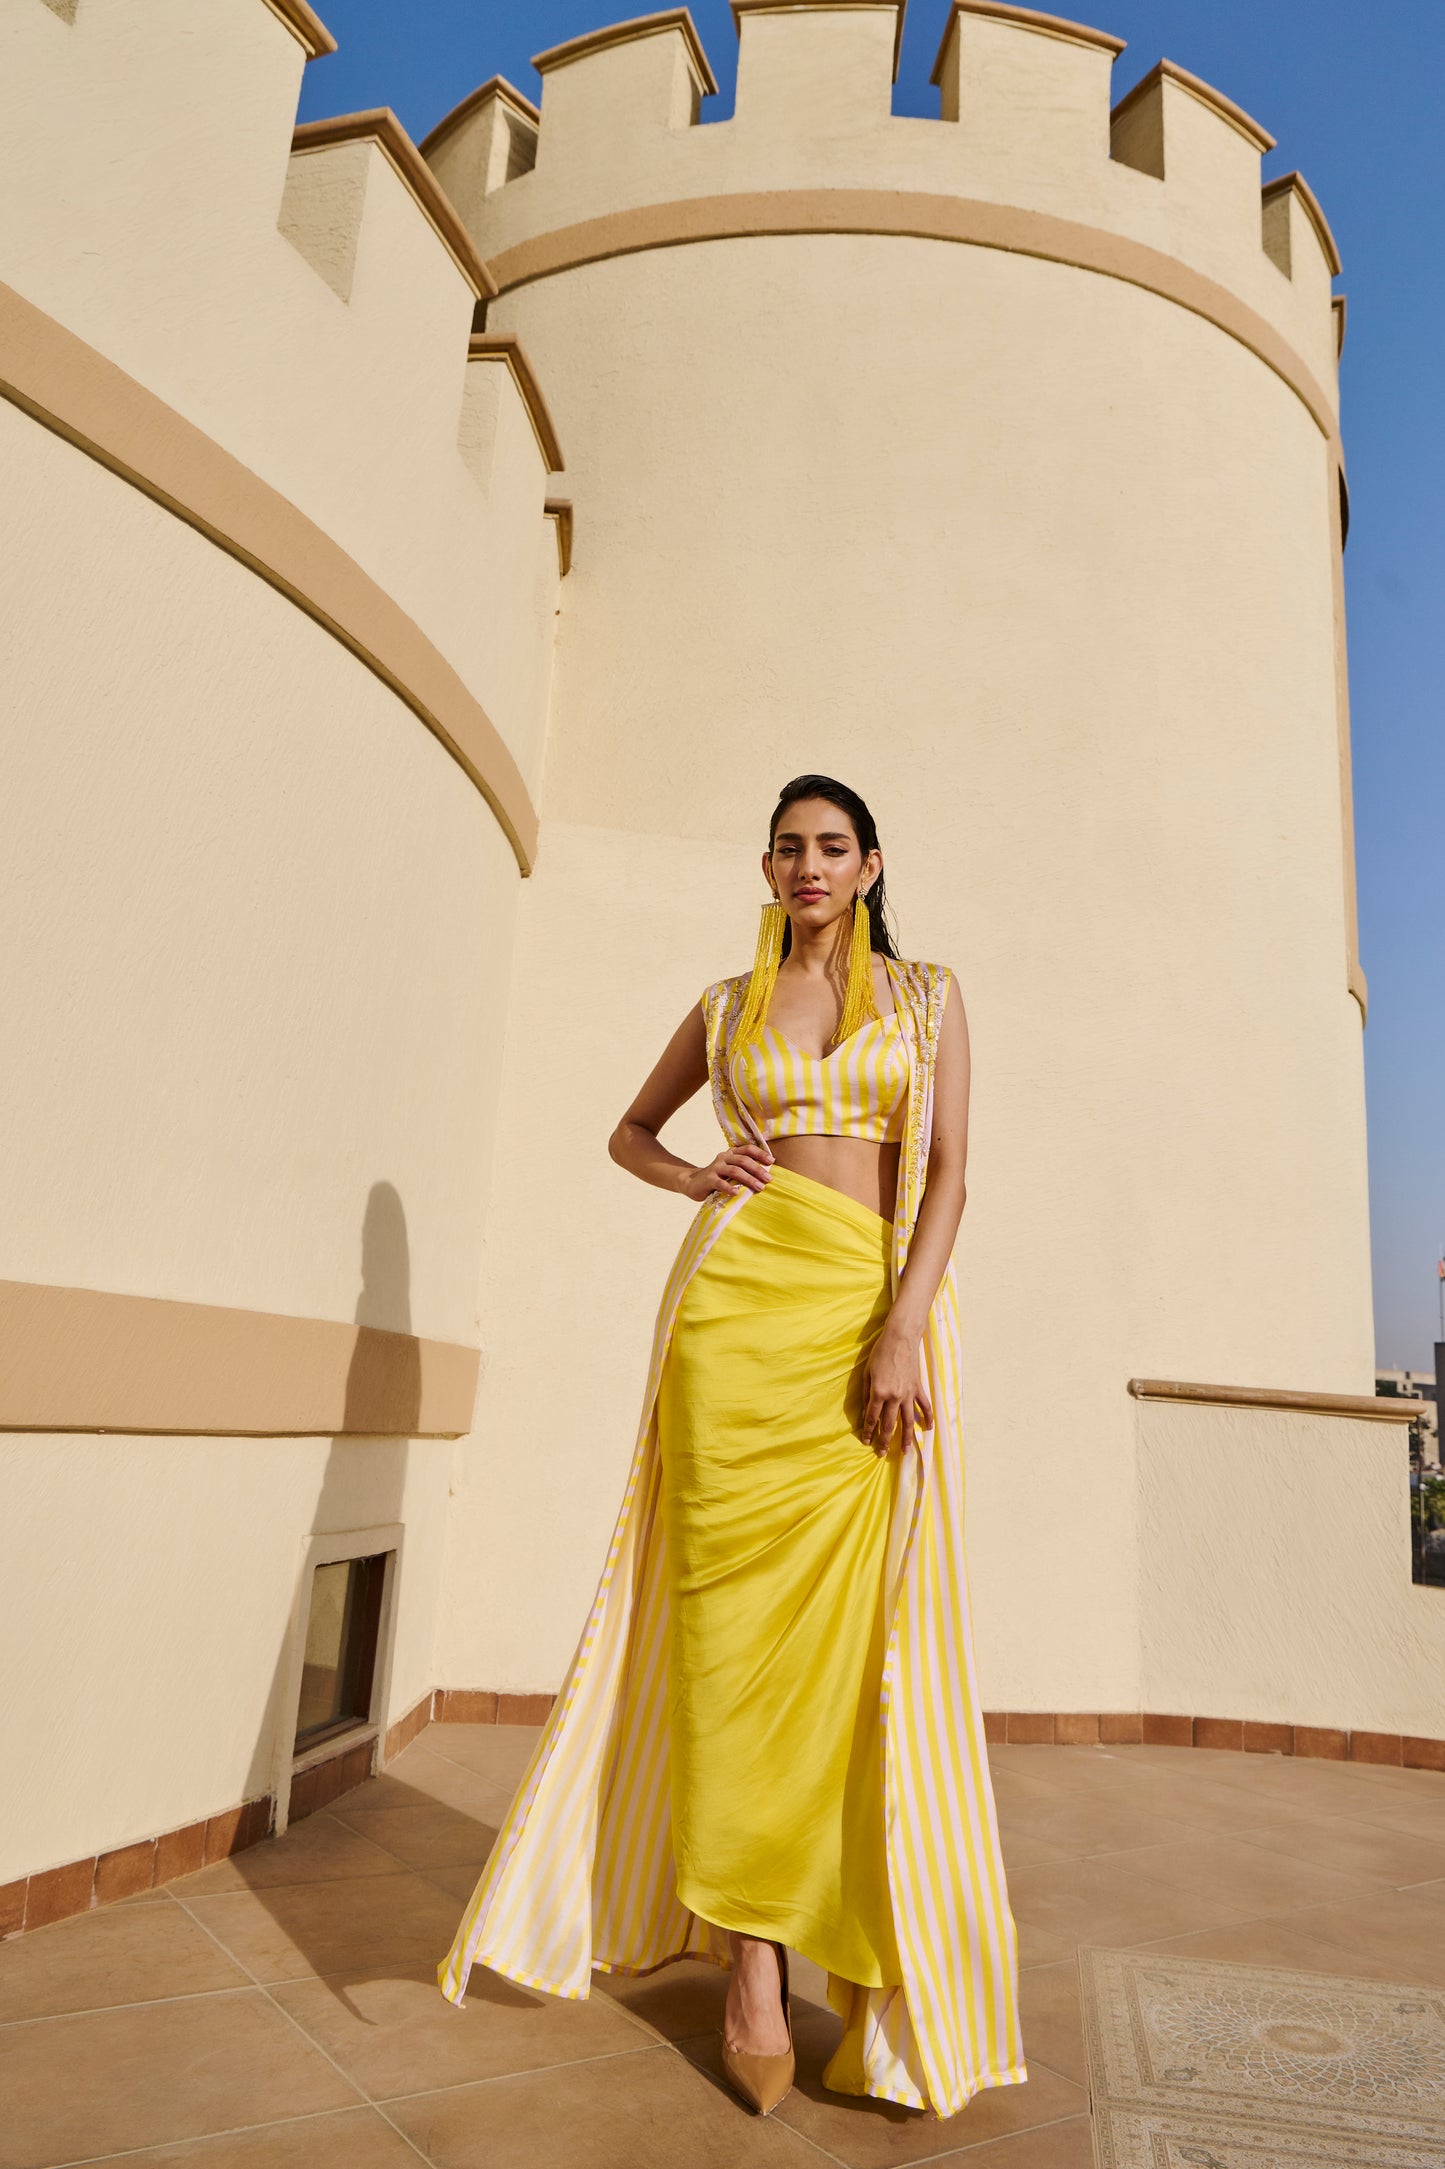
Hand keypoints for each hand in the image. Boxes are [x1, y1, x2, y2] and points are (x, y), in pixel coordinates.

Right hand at [680, 1141, 773, 1201]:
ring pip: (735, 1171)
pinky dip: (730, 1188)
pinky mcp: (708, 1179)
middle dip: (758, 1170)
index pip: (747, 1149)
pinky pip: (721, 1183)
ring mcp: (715, 1168)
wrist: (692, 1182)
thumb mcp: (730, 1170)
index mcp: (731, 1153)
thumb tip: (767, 1175)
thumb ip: (743, 1169)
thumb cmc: (717, 1177)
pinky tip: (737, 1193)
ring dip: (749, 1179)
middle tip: (769, 1179)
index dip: (760, 1154)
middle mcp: (723, 1158)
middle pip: (743, 1160)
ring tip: (759, 1187)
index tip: (772, 1162)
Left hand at [861, 1320, 933, 1454]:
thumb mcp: (867, 1373)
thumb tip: (865, 1411)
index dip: (868, 1432)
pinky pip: (924, 1407)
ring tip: (905, 1452)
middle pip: (889, 1424)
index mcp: (879, 1393)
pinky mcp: (918, 1388)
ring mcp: (908, 1394)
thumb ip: (866, 1394)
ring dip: (907, 1438)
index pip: (872, 1418)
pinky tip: (928, 1430)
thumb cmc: (880, 1353)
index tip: (865, 1442)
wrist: (900, 1339)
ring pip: (908, 1421)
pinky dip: (927, 1418)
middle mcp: (894, 1397)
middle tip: (881, 1454)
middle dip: (885, 1441)